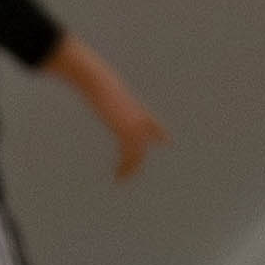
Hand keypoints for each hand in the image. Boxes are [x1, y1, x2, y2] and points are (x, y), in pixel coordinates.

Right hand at [74, 57, 165, 181]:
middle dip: (136, 163)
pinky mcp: (127, 131)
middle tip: (126, 177)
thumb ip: (106, 97)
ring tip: (120, 179)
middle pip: (142, 147)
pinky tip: (118, 174)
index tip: (167, 141)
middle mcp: (140, 120)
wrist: (101, 85)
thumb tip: (97, 89)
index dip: (159, 132)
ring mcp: (135, 126)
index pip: (152, 123)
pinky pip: (129, 154)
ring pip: (137, 154)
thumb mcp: (106, 95)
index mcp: (137, 110)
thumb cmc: (99, 87)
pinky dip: (124, 166)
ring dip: (129, 169)